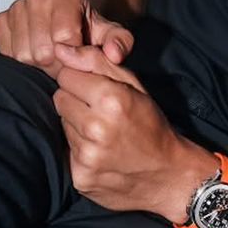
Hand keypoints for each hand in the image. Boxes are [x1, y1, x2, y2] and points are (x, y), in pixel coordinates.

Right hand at [0, 0, 133, 77]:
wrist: (73, 18)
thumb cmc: (91, 28)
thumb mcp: (113, 33)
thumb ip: (120, 42)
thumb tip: (115, 54)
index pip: (63, 38)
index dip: (73, 57)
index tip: (80, 57)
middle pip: (41, 50)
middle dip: (56, 64)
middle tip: (66, 62)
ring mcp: (17, 6)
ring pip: (22, 54)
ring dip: (38, 65)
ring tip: (53, 59)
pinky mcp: (2, 19)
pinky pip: (5, 50)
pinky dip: (20, 58)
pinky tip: (35, 52)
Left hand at [53, 42, 210, 216]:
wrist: (169, 175)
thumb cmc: (151, 125)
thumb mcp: (134, 86)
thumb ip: (96, 61)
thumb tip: (60, 49)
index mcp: (111, 100)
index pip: (66, 76)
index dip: (81, 80)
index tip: (96, 90)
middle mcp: (97, 128)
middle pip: (59, 99)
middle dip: (76, 102)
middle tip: (100, 113)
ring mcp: (88, 156)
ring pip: (62, 125)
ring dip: (77, 126)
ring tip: (103, 133)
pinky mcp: (81, 177)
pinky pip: (67, 151)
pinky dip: (80, 150)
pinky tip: (100, 152)